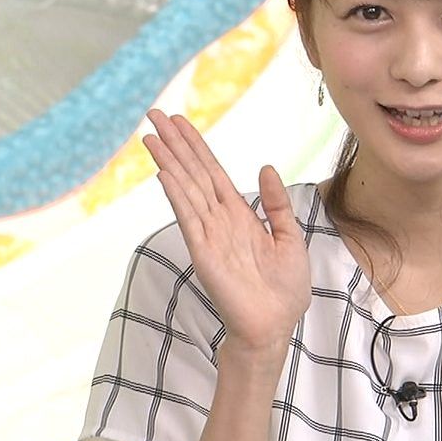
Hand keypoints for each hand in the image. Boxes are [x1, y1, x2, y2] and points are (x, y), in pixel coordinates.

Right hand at [142, 109, 311, 356]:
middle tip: (154, 115)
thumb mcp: (290, 238)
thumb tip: (266, 168)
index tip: (179, 122)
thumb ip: (276, 205)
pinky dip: (177, 194)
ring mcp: (209, 235)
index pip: (212, 172)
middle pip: (193, 173)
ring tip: (151, 136)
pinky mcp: (204, 252)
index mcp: (239, 215)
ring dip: (169, 162)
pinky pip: (189, 217)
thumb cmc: (283, 290)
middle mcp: (219, 220)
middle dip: (175, 144)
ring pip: (187, 189)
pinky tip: (165, 173)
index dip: (196, 146)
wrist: (276, 326)